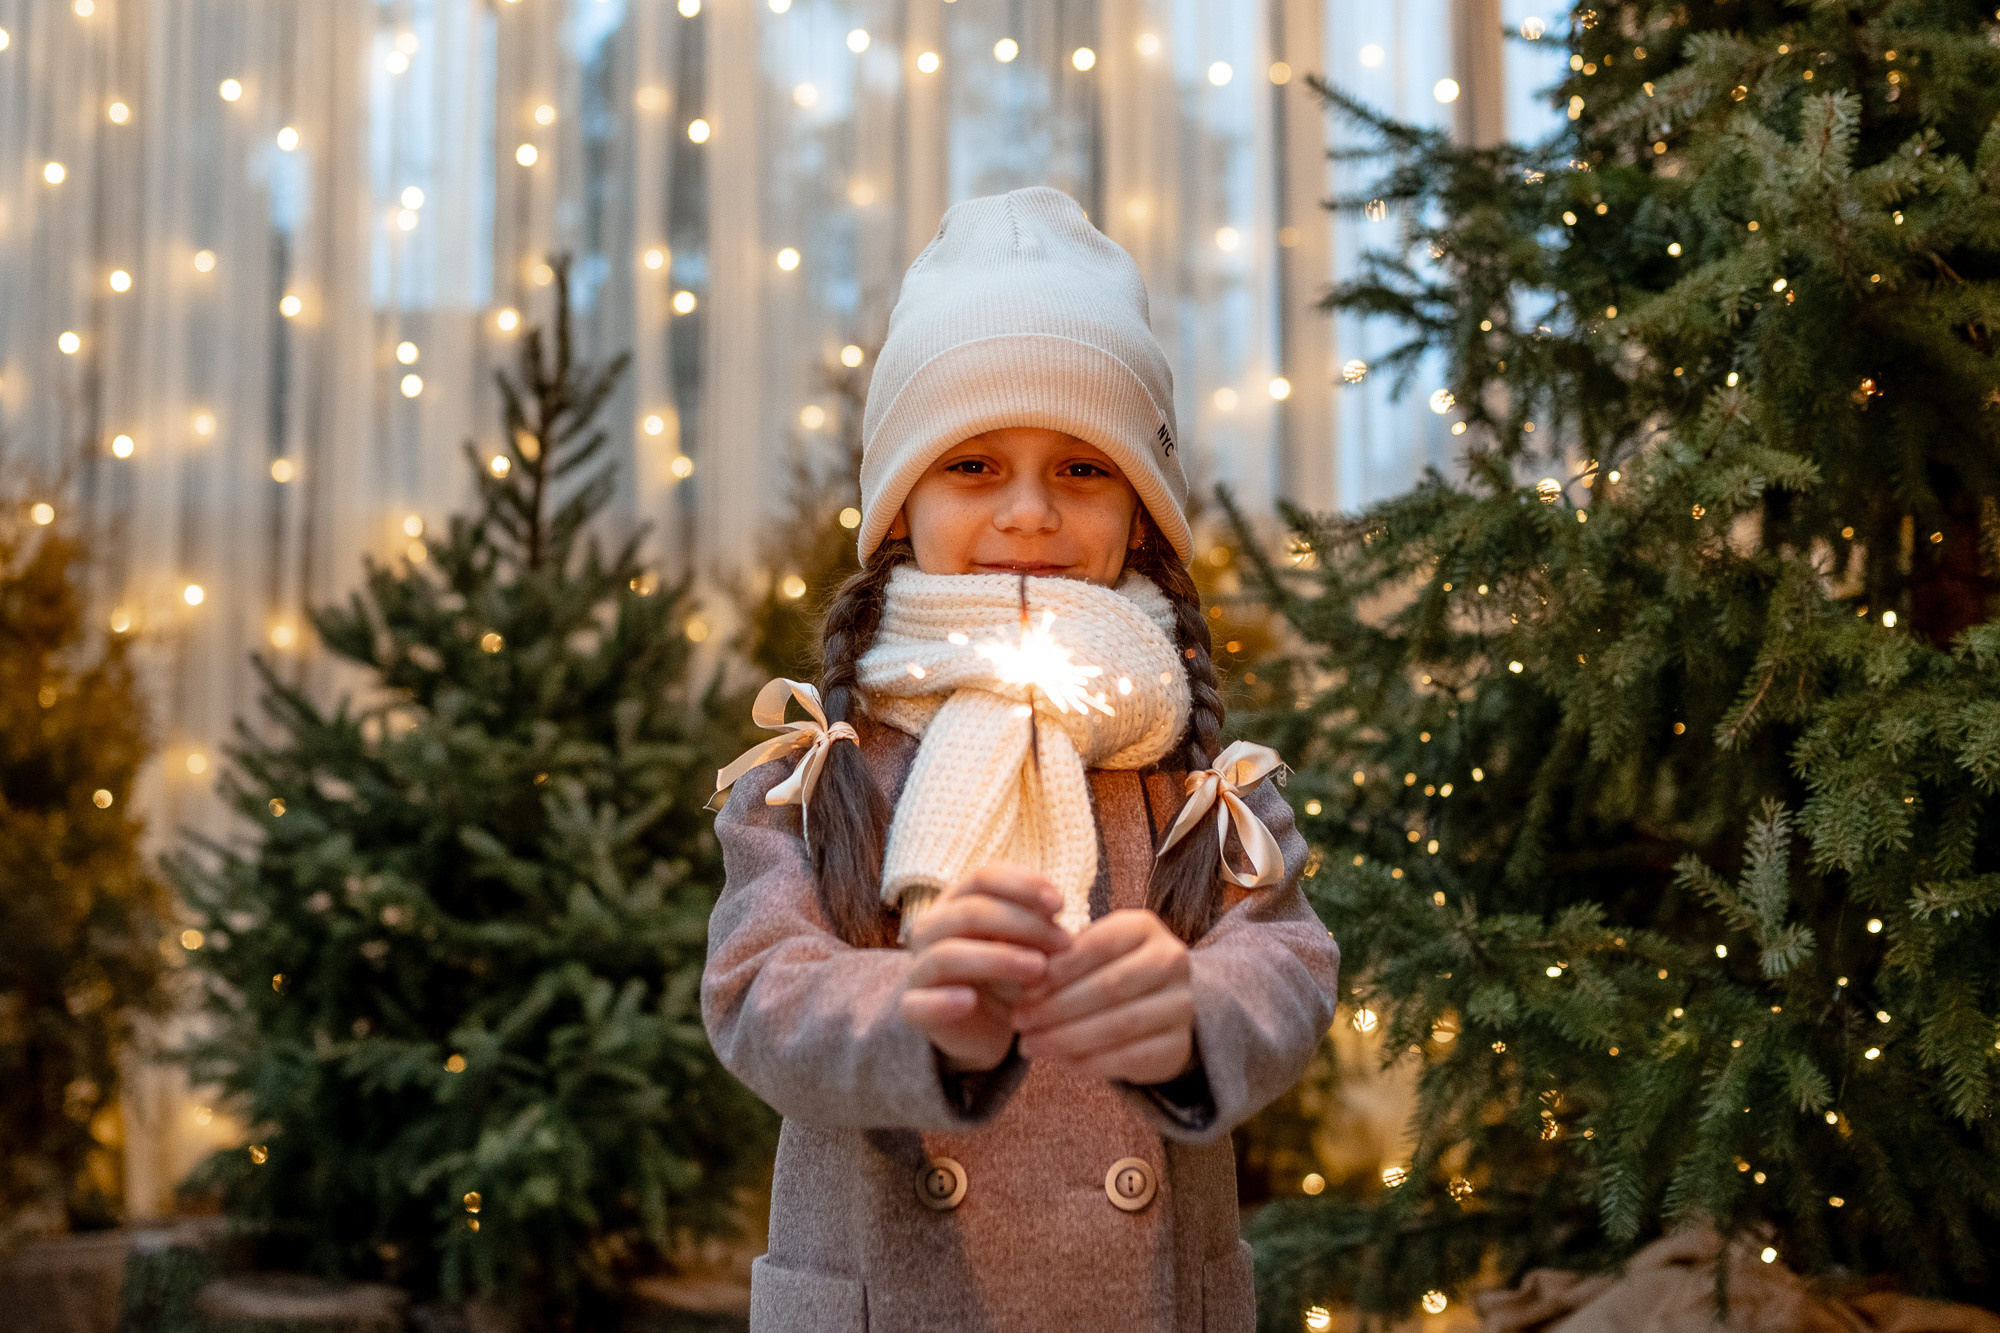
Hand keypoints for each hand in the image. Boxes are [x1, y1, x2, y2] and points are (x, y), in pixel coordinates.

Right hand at [899, 864, 1071, 1073]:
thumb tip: (1053, 916)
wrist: (985, 1027)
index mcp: (957, 902)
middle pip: (970, 911)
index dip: (1023, 885)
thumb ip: (1037, 927)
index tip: (1061, 905)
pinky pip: (917, 1004)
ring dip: (997, 959)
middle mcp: (931, 929)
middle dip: (1022, 923)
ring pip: (947, 955)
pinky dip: (942, 1002)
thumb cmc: (1009, 975)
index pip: (984, 877)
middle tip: (1062, 942)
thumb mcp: (1029, 945)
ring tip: (1038, 969)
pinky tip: (970, 1002)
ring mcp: (918, 968)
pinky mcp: (914, 1009)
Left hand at [1012, 909, 1194, 1084]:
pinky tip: (1060, 1061)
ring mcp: (1182, 1004)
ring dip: (1067, 1038)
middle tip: (1020, 1021)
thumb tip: (1019, 972)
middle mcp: (1172, 961)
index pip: (1098, 946)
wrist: (1154, 1006)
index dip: (1057, 970)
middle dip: (1056, 1007)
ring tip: (1030, 1044)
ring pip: (1119, 1025)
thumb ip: (1055, 958)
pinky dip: (1090, 1062)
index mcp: (1143, 927)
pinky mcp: (1179, 1044)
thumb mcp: (1085, 953)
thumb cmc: (1105, 971)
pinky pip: (1131, 1057)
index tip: (1022, 991)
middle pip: (1108, 986)